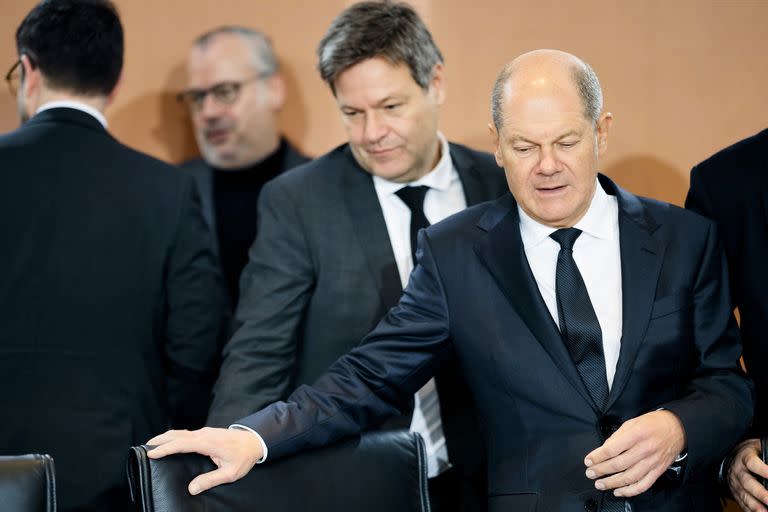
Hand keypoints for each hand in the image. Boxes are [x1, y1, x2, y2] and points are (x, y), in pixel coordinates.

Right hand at [146, 427, 263, 494]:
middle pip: (177, 435)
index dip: (165, 448)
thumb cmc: (243, 457)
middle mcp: (204, 434)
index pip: (181, 443)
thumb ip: (210, 480)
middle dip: (160, 440)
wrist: (255, 441)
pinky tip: (170, 442)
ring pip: (181, 432)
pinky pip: (186, 433)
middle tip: (144, 448)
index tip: (151, 452)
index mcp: (207, 443)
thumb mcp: (230, 473)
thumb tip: (191, 489)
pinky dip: (174, 437)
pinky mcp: (206, 433)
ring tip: (152, 444)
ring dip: (166, 437)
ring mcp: (205, 432)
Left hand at [583, 410, 685, 496]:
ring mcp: (652, 462)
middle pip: (618, 464)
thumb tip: (604, 449)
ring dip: (612, 483)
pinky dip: (630, 491)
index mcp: (636, 435)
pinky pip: (643, 485)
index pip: (612, 449)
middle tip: (590, 473)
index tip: (588, 461)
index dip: (597, 457)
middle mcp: (644, 449)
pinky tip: (619, 491)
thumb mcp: (632, 422)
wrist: (678, 428)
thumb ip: (617, 436)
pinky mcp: (658, 471)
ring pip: (629, 477)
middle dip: (601, 470)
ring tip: (600, 484)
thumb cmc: (654, 423)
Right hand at [728, 438, 767, 510]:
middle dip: (760, 493)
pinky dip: (750, 510)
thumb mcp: (759, 446)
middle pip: (748, 483)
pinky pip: (742, 503)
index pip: (752, 463)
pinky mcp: (735, 493)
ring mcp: (735, 483)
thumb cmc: (750, 453)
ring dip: (756, 506)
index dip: (763, 470)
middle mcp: (738, 471)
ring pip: (744, 496)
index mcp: (745, 457)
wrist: (732, 458)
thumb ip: (767, 452)